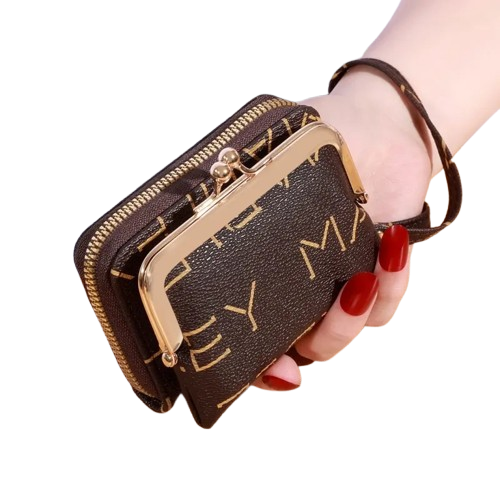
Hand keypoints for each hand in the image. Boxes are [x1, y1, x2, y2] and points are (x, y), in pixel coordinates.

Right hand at [252, 70, 435, 391]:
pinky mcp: (381, 280)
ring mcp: (336, 287)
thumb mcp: (271, 154)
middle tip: (292, 365)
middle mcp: (297, 286)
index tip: (264, 370)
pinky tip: (392, 242)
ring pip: (338, 338)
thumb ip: (235, 173)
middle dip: (294, 359)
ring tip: (358, 282)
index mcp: (265, 267)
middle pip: (294, 348)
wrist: (382, 125)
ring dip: (345, 322)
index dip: (251, 363)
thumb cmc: (321, 133)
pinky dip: (391, 283)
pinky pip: (385, 308)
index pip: (248, 330)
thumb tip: (194, 180)